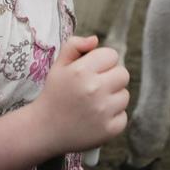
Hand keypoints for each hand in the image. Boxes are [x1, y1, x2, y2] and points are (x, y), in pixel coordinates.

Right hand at [32, 36, 128, 153]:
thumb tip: (95, 39)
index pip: (112, 55)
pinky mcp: (109, 129)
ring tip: (95, 103)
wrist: (44, 129)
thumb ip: (74, 45)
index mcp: (82, 71)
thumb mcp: (59, 65)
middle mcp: (94, 89)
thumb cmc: (55, 93)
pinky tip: (97, 117)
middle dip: (111, 77)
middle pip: (123, 74)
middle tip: (96, 86)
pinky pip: (123, 116)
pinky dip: (113, 117)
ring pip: (125, 95)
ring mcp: (103, 111)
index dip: (103, 61)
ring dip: (113, 98)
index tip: (93, 70)